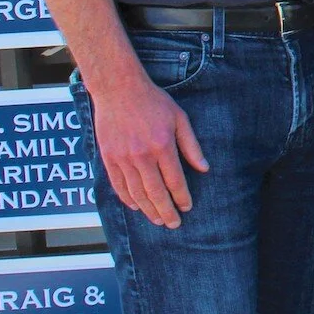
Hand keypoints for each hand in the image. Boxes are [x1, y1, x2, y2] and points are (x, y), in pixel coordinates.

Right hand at [90, 71, 209, 229]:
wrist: (119, 89)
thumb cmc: (153, 102)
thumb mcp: (180, 118)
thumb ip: (191, 145)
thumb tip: (204, 168)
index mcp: (163, 145)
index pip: (175, 180)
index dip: (182, 197)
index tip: (187, 208)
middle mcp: (142, 155)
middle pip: (155, 192)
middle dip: (166, 211)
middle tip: (174, 224)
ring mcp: (123, 158)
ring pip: (136, 193)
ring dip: (148, 210)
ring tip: (157, 220)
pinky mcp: (108, 158)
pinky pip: (118, 185)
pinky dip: (128, 199)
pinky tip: (137, 207)